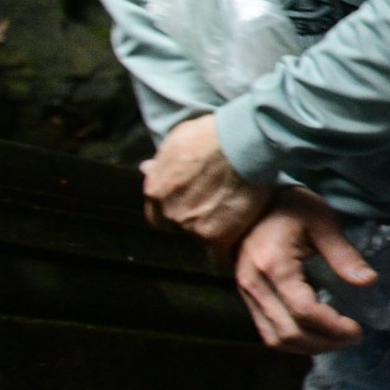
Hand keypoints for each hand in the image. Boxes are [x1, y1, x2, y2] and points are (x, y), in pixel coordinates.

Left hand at [142, 114, 271, 254]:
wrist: (243, 141)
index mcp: (155, 190)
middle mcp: (168, 212)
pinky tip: (236, 241)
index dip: (175, 210)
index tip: (190, 206)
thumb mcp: (178, 140)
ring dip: (213, 231)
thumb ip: (162, 162)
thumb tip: (146, 168)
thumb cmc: (213, 134)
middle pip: (178, 228)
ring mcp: (191, 227)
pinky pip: (219, 255)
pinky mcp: (217, 237)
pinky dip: (227, 250)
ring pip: (200, 240)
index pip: (157, 215)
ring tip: (234, 216)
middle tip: (215, 208)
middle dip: (193, 221)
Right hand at [233, 188, 378, 353]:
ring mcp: (247, 294)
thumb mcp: (323, 222)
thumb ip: (344, 255)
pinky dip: (292, 341)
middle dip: (325, 342)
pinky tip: (315, 336)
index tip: (358, 330)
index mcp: (274, 265)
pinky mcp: (247, 298)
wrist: (252, 203)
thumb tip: (369, 282)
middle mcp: (255, 285)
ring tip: (337, 341)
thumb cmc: (292, 207)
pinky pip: (267, 332)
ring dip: (309, 347)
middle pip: (290, 332)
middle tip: (353, 338)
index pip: (304, 311)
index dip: (333, 327)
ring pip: (276, 339)